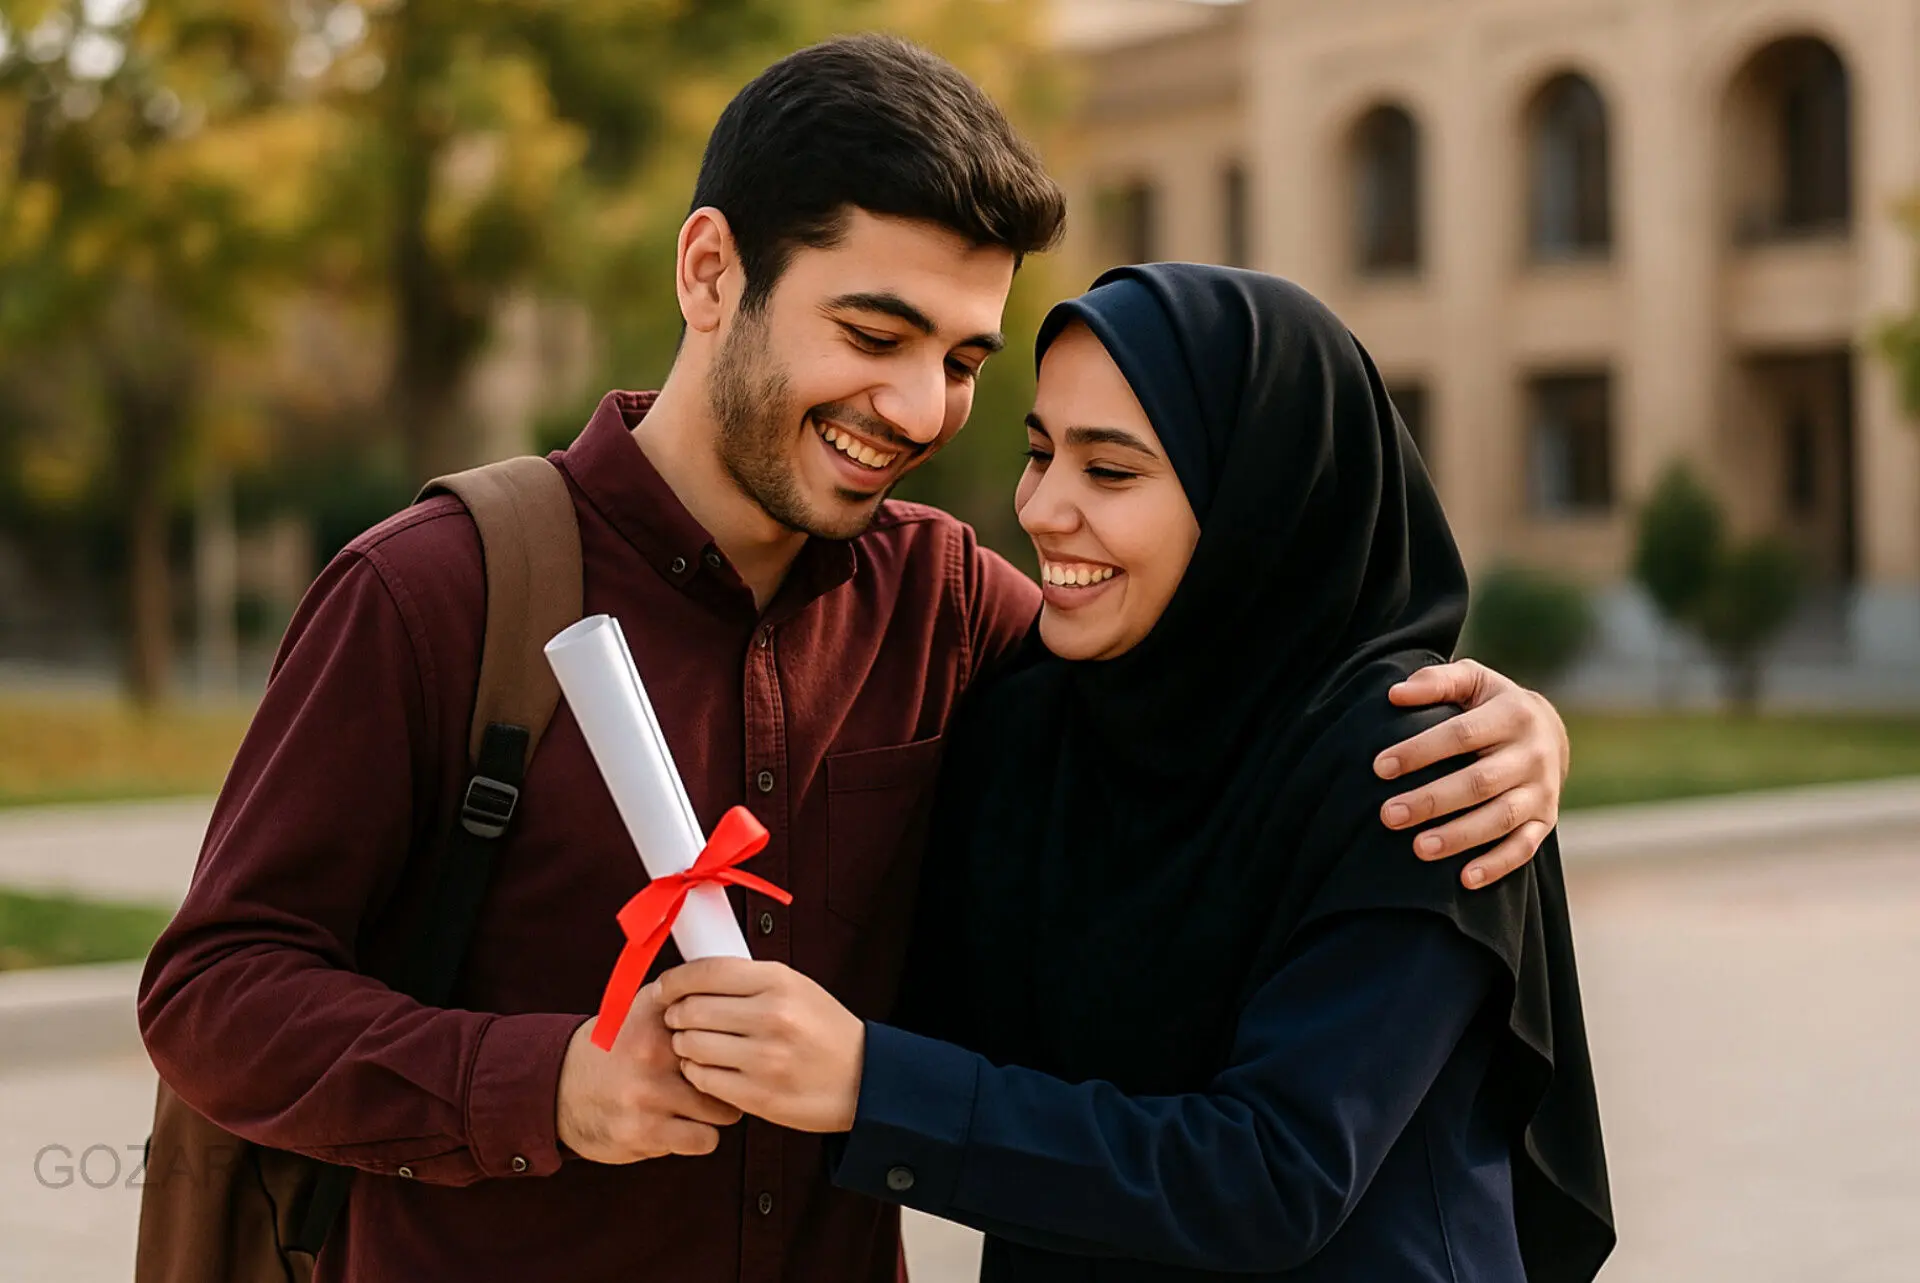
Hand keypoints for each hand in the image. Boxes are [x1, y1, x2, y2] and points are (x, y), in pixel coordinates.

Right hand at [555, 980, 743, 1163]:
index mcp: (655, 1016)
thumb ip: (684, 993)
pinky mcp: (644, 1133)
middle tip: (713, 1078)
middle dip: (729, 1076)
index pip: (722, 1022)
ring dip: (715, 1111)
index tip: (732, 1042)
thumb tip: (730, 984)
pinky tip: (681, 1125)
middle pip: (730, 1068)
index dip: (734, 1037)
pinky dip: (698, 1136)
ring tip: (695, 1104)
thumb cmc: (614, 1050)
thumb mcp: (642, 1008)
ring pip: (723, 1109)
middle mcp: (651, 1052)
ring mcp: (647, 1095)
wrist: (560, 1089)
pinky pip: (703, 1140)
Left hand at [658, 959, 864, 1134]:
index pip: (707, 972)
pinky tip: (708, 1067)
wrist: (863, 1078)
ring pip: (691, 1045)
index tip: (664, 986)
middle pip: (692, 1009)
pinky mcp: (758, 1094)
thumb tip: (695, 977)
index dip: (675, 980)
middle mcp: (771, 1016)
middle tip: (678, 1018)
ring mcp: (764, 1058)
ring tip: (694, 1044)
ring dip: (684, 1044)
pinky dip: (696, 1072)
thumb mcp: (796, 988)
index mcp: (778, 982)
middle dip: (676, 1014)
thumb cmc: (824, 1030)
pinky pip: (703, 1078)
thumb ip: (749, 981)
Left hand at [1373, 659, 1569, 889]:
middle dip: (1432, 801)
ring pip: (1501, 819)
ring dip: (1459, 836)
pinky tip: (1465, 879)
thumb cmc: (1491, 704)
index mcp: (1512, 715)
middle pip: (1479, 782)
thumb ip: (1436, 681)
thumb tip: (1395, 694)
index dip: (1420, 751)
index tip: (1379, 767)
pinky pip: (1524, 847)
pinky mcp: (1546, 819)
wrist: (1549, 730)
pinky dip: (1497, 864)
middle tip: (1388, 815)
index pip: (1461, 735)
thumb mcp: (1472, 680)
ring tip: (1418, 849)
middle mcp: (1532, 754)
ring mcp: (1542, 790)